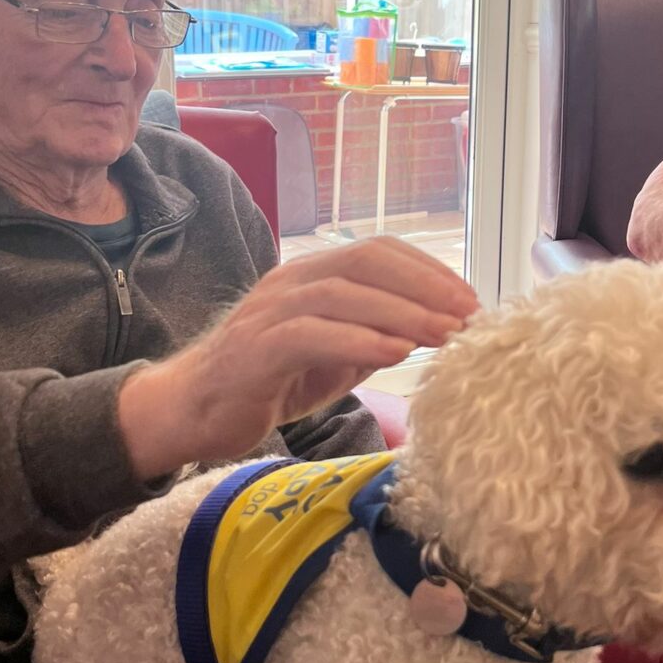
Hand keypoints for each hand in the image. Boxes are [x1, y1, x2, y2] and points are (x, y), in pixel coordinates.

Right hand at [118, 237, 477, 476]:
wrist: (191, 410)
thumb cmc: (265, 383)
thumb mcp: (332, 358)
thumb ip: (372, 340)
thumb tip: (429, 334)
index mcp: (312, 275)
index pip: (379, 252)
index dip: (429, 271)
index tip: (471, 300)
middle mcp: (291, 282)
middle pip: (366, 262)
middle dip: (426, 286)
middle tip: (469, 316)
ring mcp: (270, 311)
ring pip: (343, 293)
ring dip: (403, 313)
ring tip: (446, 335)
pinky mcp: (255, 348)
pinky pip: (312, 334)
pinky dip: (360, 340)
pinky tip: (397, 354)